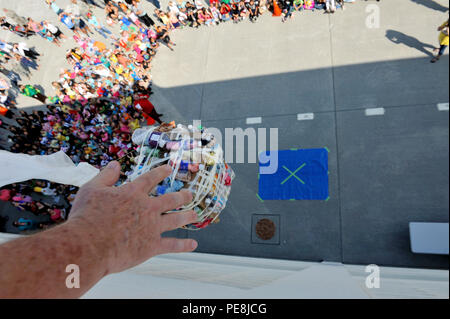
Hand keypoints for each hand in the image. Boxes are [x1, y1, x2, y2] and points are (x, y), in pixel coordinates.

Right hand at [69, 161, 197, 274]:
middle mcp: (147, 208)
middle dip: (182, 196)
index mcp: (133, 193)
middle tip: (189, 194)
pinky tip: (193, 244)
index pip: (150, 179)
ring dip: (187, 216)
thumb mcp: (91, 189)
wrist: (89, 245)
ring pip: (176, 219)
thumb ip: (105, 176)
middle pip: (170, 199)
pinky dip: (183, 245)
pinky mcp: (152, 246)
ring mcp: (152, 227)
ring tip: (195, 215)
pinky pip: (172, 245)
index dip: (161, 172)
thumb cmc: (86, 217)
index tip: (169, 168)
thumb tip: (115, 164)